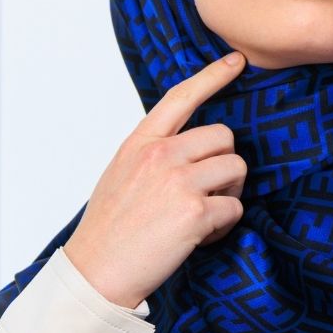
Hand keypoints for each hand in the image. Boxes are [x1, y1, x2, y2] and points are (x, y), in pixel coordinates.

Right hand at [63, 50, 248, 307]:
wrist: (97, 271)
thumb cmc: (108, 230)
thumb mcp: (121, 174)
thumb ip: (152, 154)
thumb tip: (189, 150)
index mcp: (141, 143)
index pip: (181, 97)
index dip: (213, 76)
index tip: (236, 61)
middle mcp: (160, 156)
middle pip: (223, 137)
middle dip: (226, 164)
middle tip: (210, 192)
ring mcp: (179, 182)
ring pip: (235, 169)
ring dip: (230, 194)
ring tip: (205, 216)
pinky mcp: (195, 213)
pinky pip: (234, 208)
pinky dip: (225, 226)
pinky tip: (201, 237)